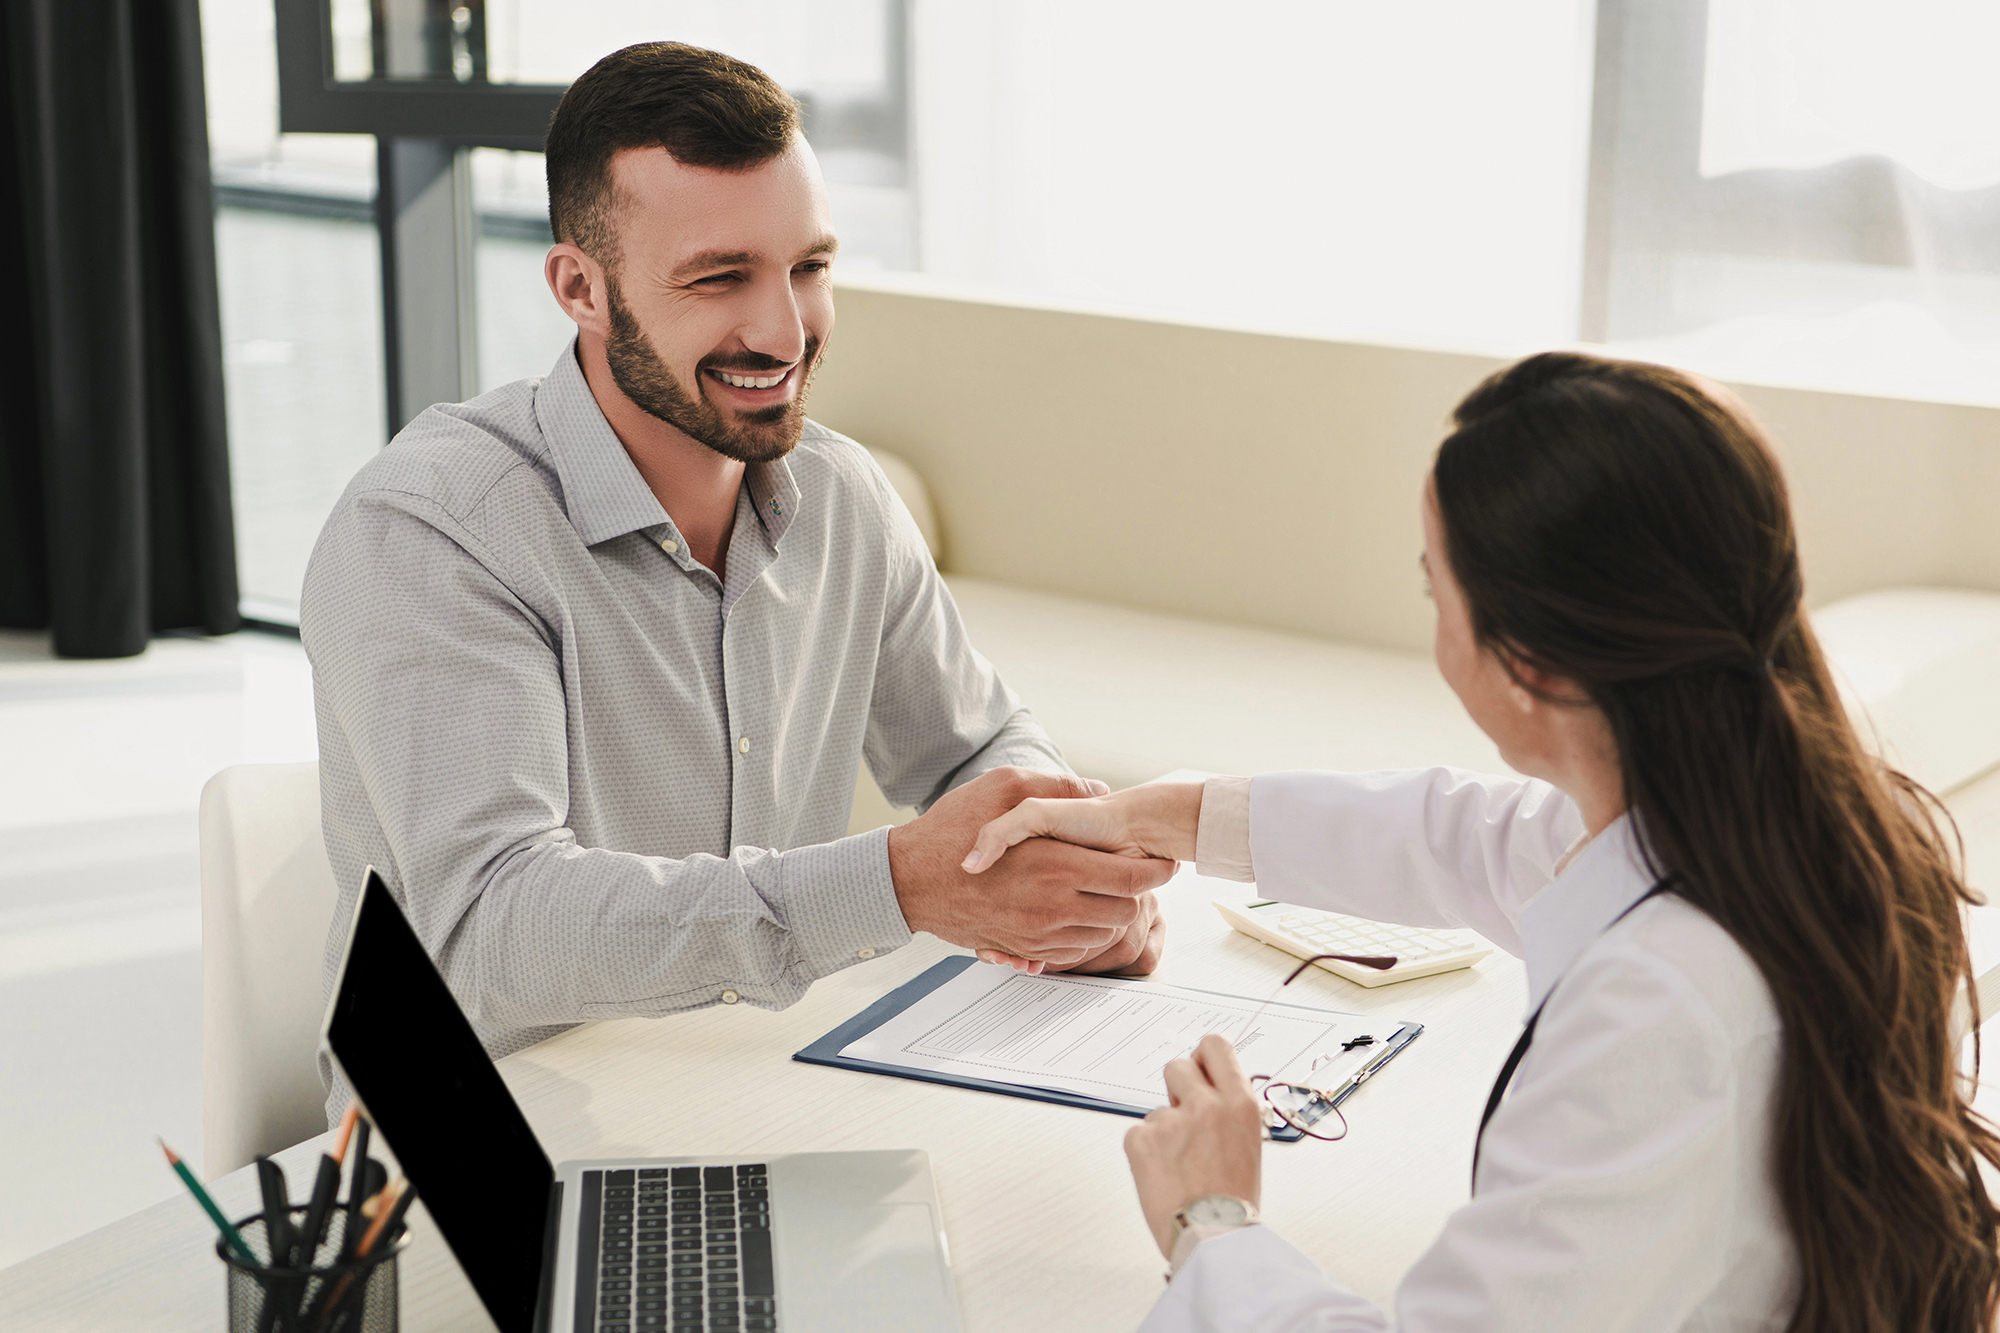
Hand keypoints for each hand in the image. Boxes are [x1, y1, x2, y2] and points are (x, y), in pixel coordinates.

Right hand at [887, 768, 1177, 965]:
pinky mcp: (1023, 949)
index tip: (1165, 862)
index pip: (1131, 878)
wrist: (909, 880)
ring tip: (1107, 891)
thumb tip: (1097, 789)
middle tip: (1137, 876)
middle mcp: (1052, 906)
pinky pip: (1073, 953)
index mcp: (1055, 864)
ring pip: (1103, 936)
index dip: (1157, 872)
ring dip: (1113, 915)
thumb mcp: (1002, 787)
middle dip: (1138, 895)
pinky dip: (1085, 936)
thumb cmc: (951, 830)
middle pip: (1125, 912)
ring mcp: (1038, 934)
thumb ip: (1056, 787)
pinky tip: (1079, 911)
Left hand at [1124, 1033, 1264, 1257]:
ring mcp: (1171, 1121)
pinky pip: (1138, 1133)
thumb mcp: (1248, 1142)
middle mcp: (1206, 1105)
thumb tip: (1211, 1090)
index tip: (1200, 1067)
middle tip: (1185, 1117)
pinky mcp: (1141, 1140)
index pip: (1215, 1046)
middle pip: (1177, 1066)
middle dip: (1178, 1088)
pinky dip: (1145, 1151)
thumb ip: (1228, 1110)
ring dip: (1164, 1129)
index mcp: (1239, 1103)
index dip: (1203, 1056)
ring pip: (1157, 1108)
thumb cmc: (1234, 1201)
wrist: (1214, 1238)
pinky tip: (1163, 1174)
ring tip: (1180, 1164)